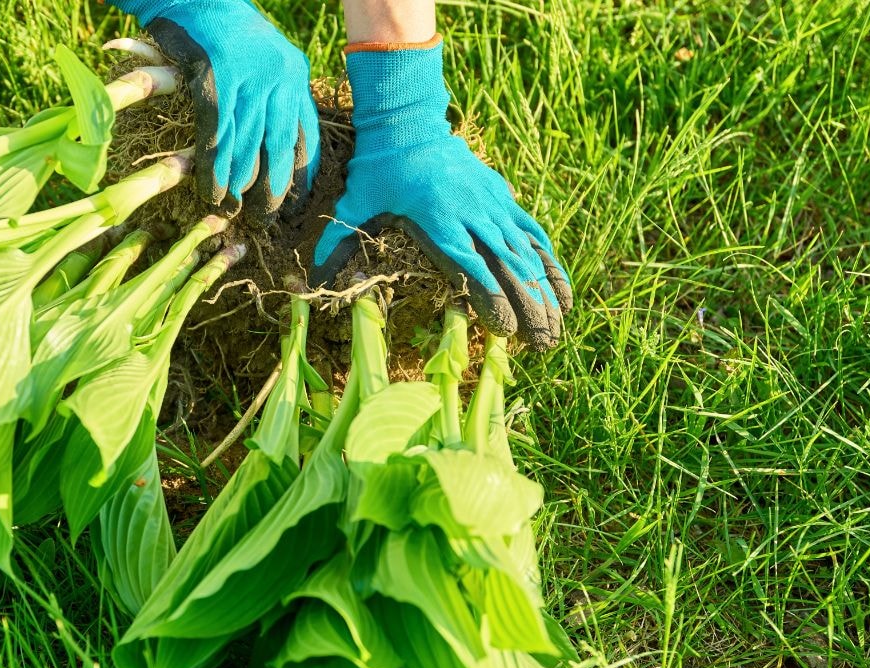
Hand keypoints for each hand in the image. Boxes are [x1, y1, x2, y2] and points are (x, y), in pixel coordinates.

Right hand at [112, 0, 319, 214]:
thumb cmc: (228, 31)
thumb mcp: (267, 58)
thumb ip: (278, 93)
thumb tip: (278, 142)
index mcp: (295, 76)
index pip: (306, 135)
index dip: (302, 173)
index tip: (297, 201)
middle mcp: (276, 79)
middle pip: (278, 149)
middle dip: (272, 190)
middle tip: (263, 219)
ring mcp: (245, 80)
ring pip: (245, 147)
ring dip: (237, 186)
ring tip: (232, 212)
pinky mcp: (213, 80)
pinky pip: (216, 136)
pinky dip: (212, 167)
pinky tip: (210, 190)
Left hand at [310, 39, 571, 349]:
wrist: (409, 122)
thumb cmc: (380, 166)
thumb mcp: (356, 201)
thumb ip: (338, 237)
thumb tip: (311, 273)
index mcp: (440, 220)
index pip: (470, 264)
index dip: (489, 296)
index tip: (503, 327)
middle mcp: (471, 213)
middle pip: (506, 264)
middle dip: (526, 304)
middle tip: (540, 342)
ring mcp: (490, 203)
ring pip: (524, 250)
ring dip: (543, 287)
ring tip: (557, 323)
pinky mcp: (500, 195)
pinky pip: (529, 229)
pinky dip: (546, 256)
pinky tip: (558, 283)